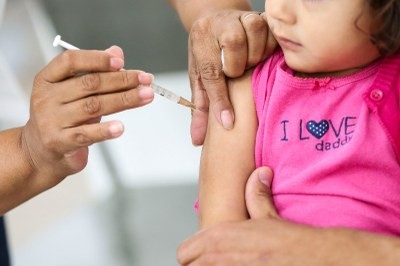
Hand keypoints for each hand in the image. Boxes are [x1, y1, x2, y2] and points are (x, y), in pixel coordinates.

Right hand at [21, 46, 153, 184]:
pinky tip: (120, 127)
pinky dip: (105, 130)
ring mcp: (51, 120)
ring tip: (146, 96)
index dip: (97, 59)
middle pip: (89, 84)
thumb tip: (116, 52)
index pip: (70, 61)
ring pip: (94, 106)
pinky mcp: (60, 142)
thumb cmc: (63, 116)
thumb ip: (94, 71)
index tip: (121, 62)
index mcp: (48, 79)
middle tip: (146, 80)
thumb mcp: (73, 91)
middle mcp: (47, 97)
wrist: (42, 151)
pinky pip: (86, 134)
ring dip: (124, 100)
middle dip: (122, 80)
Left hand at [177, 167, 399, 264]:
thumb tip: (259, 174)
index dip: (194, 253)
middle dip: (201, 264)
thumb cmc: (293, 243)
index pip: (185, 252)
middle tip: (218, 260)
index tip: (203, 255)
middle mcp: (221, 258)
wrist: (319, 260)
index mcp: (221, 238)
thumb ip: (256, 195)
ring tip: (232, 262)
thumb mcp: (270, 216)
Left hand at [188, 11, 275, 144]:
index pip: (210, 72)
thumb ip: (201, 108)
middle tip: (238, 74)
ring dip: (255, 55)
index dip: (220, 100)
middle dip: (238, 67)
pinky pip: (272, 31)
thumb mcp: (200, 78)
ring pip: (255, 32)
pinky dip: (270, 47)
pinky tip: (263, 55)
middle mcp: (220, 23)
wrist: (217, 21)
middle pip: (233, 45)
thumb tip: (197, 140)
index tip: (228, 123)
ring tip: (250, 64)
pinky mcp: (261, 15)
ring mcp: (241, 17)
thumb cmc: (208, 54)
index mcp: (200, 39)